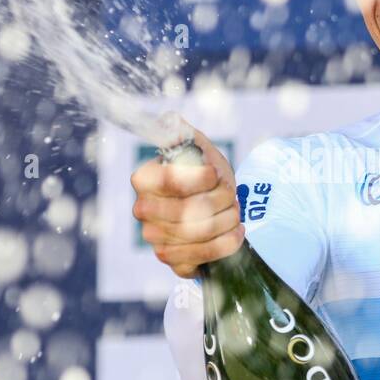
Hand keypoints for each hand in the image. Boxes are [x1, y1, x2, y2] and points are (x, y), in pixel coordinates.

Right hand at [130, 122, 244, 277]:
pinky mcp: (171, 260)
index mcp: (144, 179)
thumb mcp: (197, 149)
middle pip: (189, 210)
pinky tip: (236, 234)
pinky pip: (202, 256)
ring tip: (236, 213)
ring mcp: (154, 239)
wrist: (215, 210)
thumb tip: (169, 118)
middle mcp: (143, 211)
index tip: (218, 175)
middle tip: (233, 196)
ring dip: (227, 221)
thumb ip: (182, 132)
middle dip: (221, 201)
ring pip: (198, 233)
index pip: (171, 181)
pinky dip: (227, 244)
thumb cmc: (205, 176)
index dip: (201, 179)